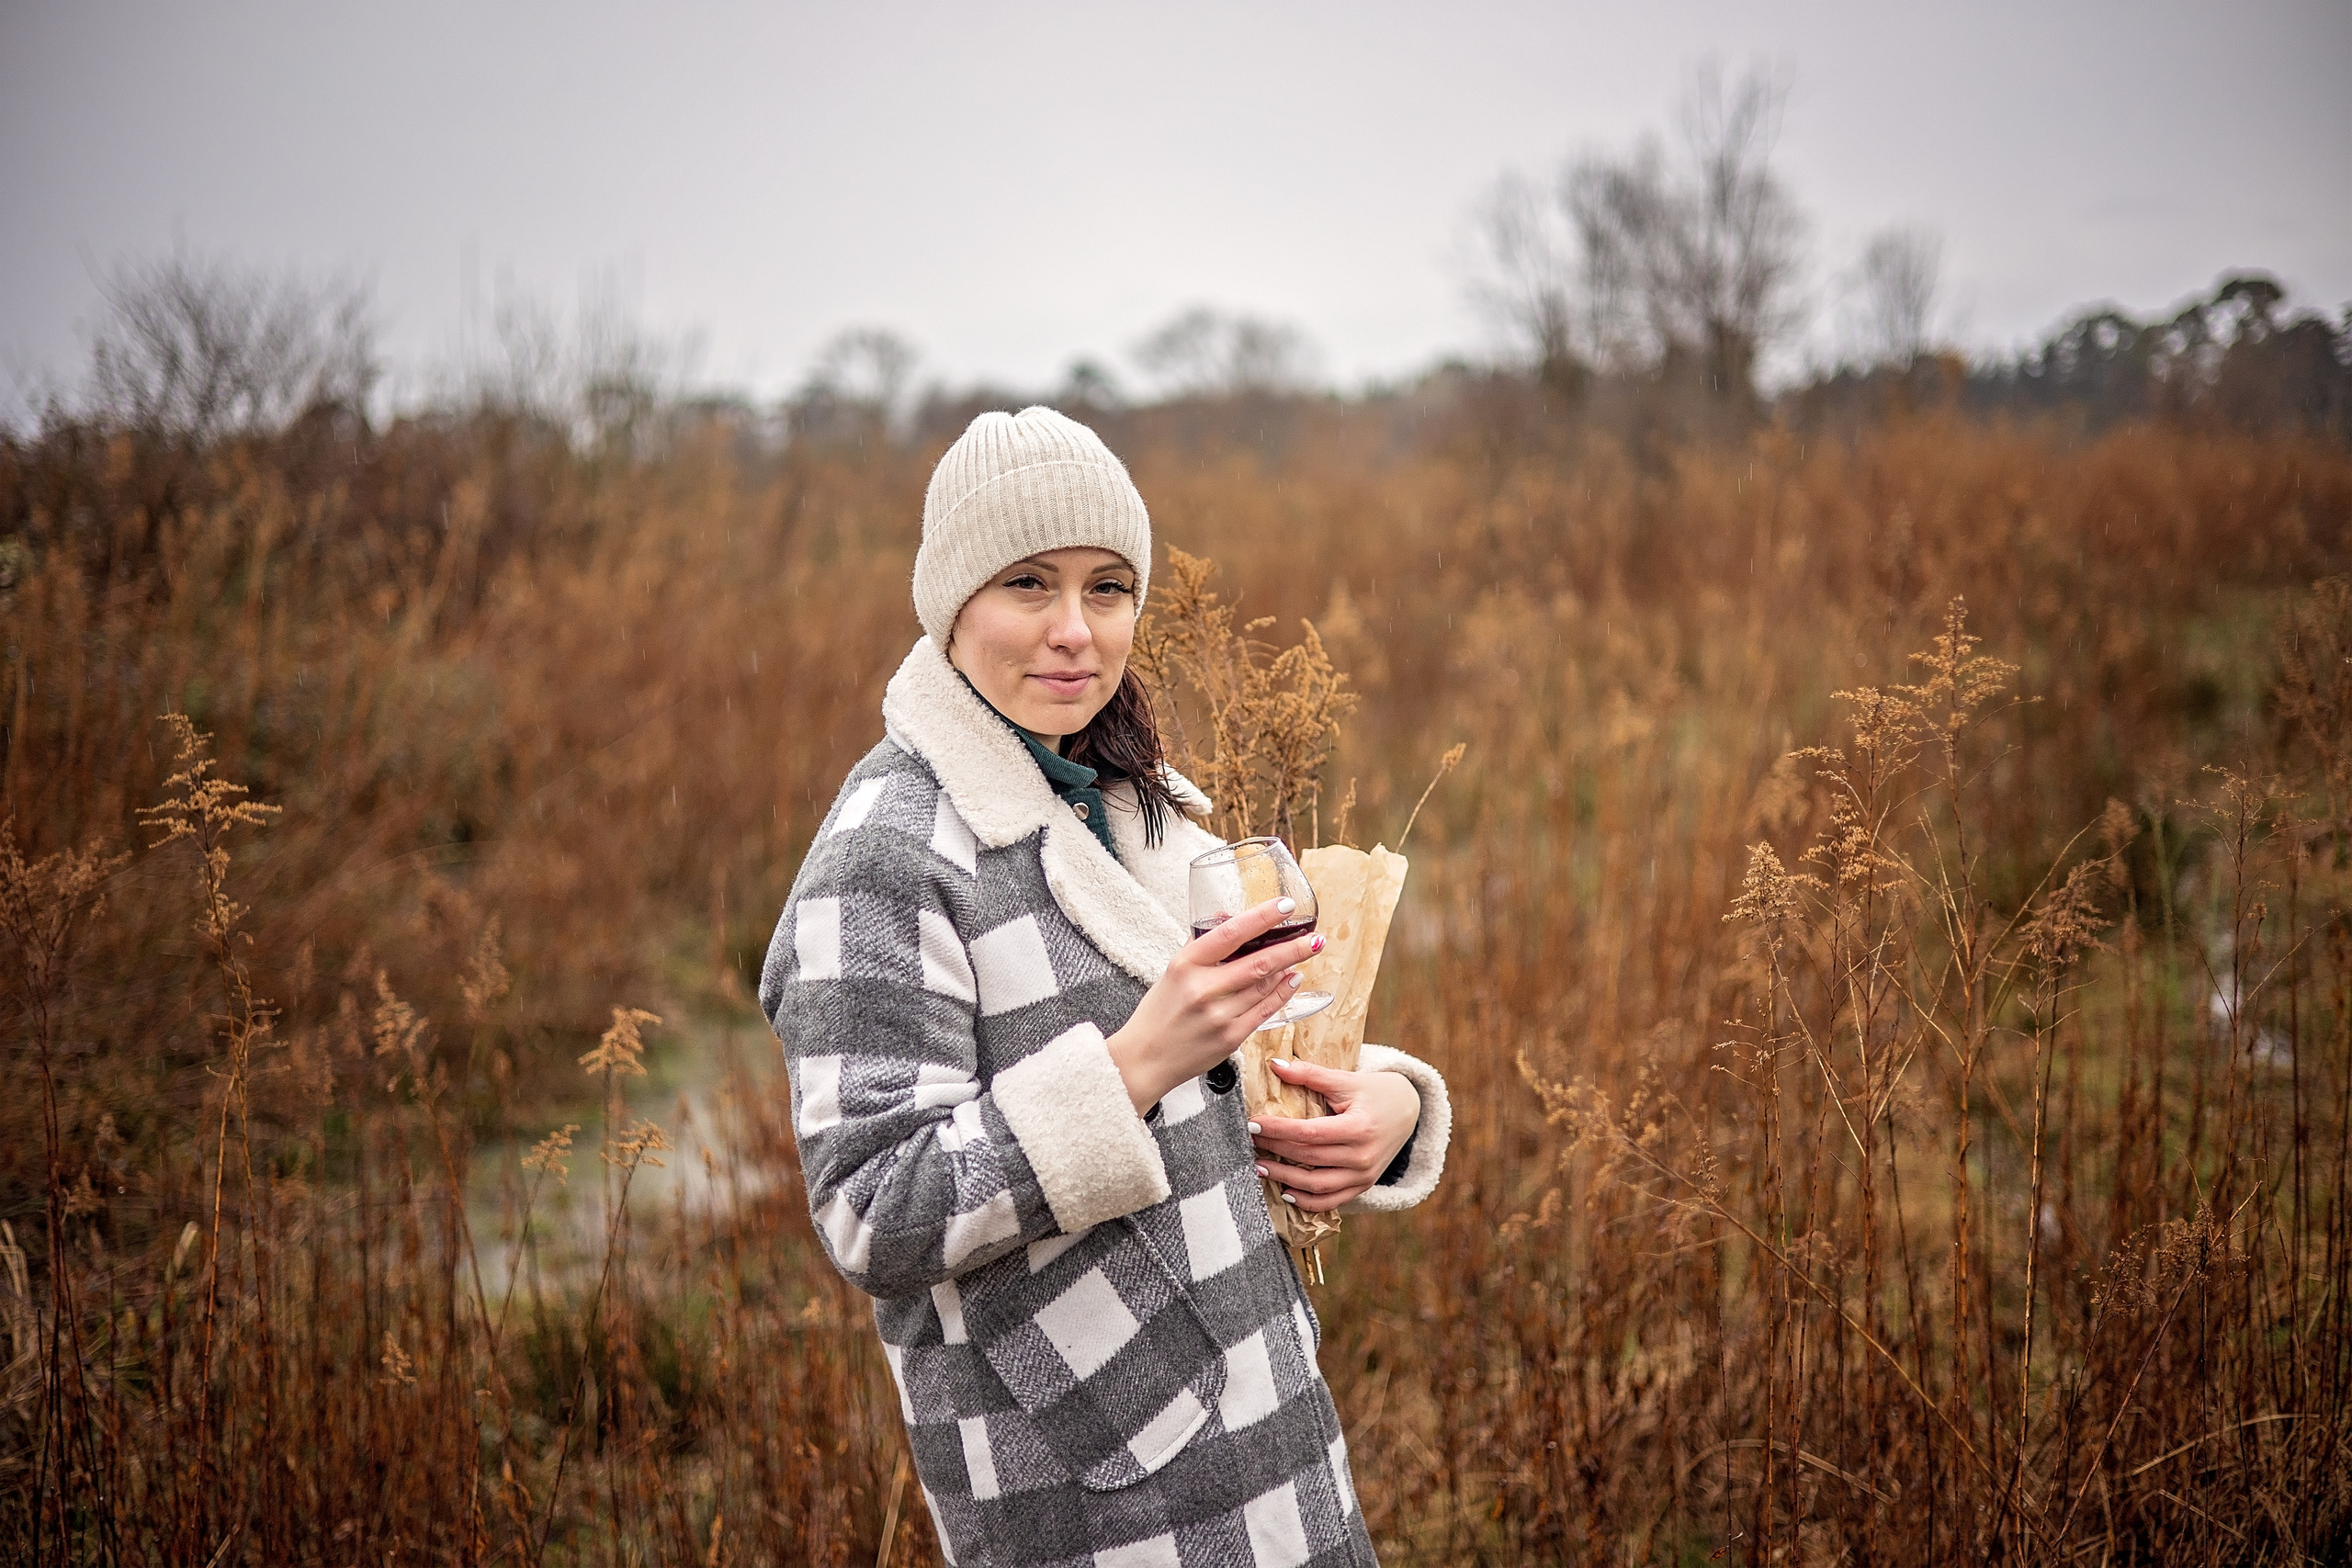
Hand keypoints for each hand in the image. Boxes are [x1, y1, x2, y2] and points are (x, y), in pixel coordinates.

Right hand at [1105, 898, 1322, 1114]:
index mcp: (1185, 965)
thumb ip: (1201, 944)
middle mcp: (1203, 989)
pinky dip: (1282, 993)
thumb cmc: (1159, 1013)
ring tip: (1305, 953)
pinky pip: (1265, 1010)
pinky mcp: (1230, 1038)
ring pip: (1265, 986)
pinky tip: (1292, 980)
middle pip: (1258, 962)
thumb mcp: (1173, 971)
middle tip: (1315, 937)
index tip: (1285, 905)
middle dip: (1292, 947)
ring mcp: (1219, 1015)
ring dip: (1290, 968)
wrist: (1144, 1060)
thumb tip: (1228, 916)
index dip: (1261, 917)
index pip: (1230, 933)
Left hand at [1249, 1058, 1420, 1212]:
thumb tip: (1274, 1064)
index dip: (1278, 1130)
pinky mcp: (1363, 1186)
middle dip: (1275, 1149)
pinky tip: (1285, 1191)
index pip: (1309, 1133)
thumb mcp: (1345, 1080)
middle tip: (1249, 1141)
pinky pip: (1331, 1202)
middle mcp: (1362, 1156)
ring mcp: (1364, 1175)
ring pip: (1317, 1185)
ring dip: (1285, 1178)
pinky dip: (1307, 1201)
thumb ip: (1310, 1074)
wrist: (1407, 1110)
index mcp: (1359, 1128)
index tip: (1252, 1124)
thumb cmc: (1373, 1092)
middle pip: (1309, 1157)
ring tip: (1260, 1166)